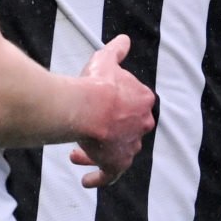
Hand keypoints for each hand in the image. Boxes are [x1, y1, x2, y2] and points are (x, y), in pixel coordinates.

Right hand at [73, 34, 155, 187]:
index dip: (115, 107)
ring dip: (97, 152)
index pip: (132, 106)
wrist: (89, 106)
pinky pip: (109, 175)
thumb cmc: (97, 83)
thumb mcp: (106, 59)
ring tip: (76, 153)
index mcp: (143, 101)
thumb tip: (124, 40)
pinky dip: (98, 178)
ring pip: (116, 152)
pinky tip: (85, 180)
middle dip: (107, 131)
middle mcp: (141, 124)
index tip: (100, 108)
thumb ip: (117, 51)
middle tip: (88, 132)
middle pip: (125, 130)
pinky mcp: (118, 163)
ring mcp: (131, 145)